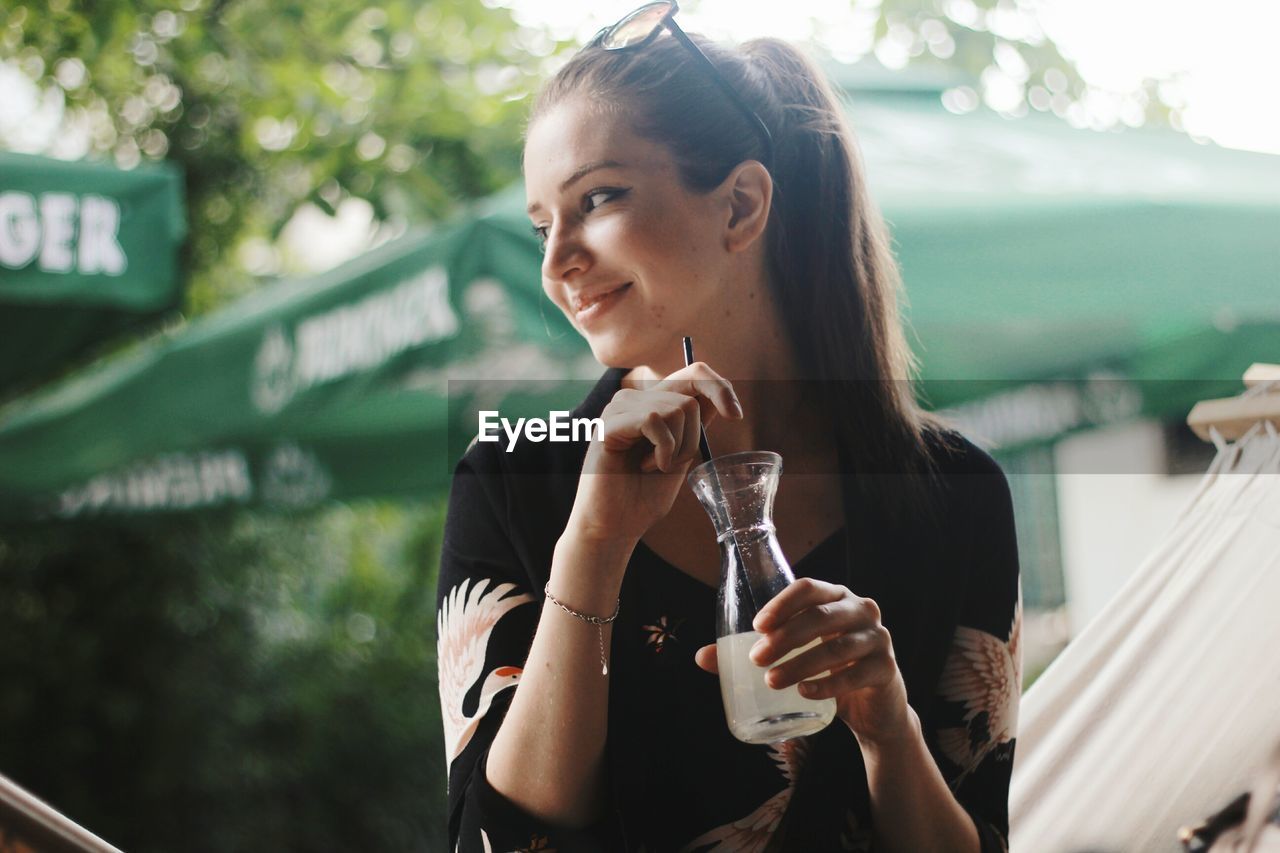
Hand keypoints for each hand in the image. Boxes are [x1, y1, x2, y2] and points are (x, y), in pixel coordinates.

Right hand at [567, 362, 742, 547]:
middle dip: (694, 436)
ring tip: (654, 467)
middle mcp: (635, 398)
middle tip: (675, 464)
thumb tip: (721, 397)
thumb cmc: (644, 496)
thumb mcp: (681, 455)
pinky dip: (662, 449)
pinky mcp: (609, 422)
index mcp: (653, 403)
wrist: (615, 526)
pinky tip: (646, 466)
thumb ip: (694, 426)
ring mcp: (620, 407)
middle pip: (690, 394)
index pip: (693, 373)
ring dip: (677, 447)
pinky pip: (655, 420)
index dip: (719, 387)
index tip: (736, 415)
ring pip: (677, 408)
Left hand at [694, 578, 914, 746]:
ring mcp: (877, 638)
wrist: (873, 709)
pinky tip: (804, 693)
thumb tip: (701, 657)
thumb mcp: (794, 656)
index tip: (757, 626)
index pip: (808, 588)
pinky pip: (855, 674)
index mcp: (835, 597)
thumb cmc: (827, 670)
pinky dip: (827, 684)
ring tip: (772, 680)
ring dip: (800, 663)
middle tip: (757, 659)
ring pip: (836, 647)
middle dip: (785, 637)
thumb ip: (753, 653)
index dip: (782, 603)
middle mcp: (860, 610)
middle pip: (820, 616)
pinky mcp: (886, 669)